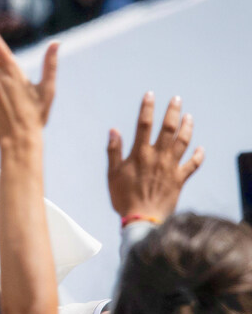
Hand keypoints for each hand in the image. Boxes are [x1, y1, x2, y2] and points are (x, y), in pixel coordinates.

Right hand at [107, 93, 203, 219]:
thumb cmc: (123, 197)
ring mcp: (171, 167)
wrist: (142, 218)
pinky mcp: (180, 179)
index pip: (144, 125)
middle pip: (168, 128)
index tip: (149, 95)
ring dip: (187, 127)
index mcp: (140, 154)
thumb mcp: (112, 173)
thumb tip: (114, 130)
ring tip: (189, 116)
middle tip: (176, 99)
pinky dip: (198, 155)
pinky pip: (193, 164)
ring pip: (183, 142)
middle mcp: (158, 157)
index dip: (147, 108)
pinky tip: (200, 148)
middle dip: (172, 111)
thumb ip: (114, 151)